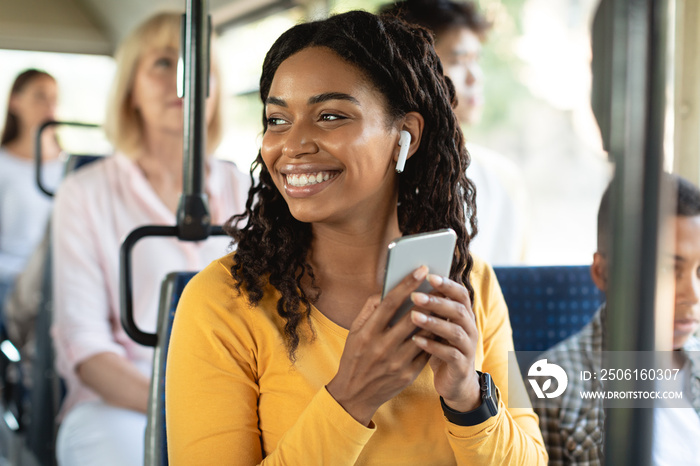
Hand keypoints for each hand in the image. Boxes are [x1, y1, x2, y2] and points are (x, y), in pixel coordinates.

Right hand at [326, 266, 431, 425]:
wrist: (354, 395)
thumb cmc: (355, 357)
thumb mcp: (354, 332)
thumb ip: (369, 309)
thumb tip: (384, 289)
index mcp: (368, 333)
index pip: (390, 302)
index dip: (407, 284)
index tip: (421, 269)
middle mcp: (382, 347)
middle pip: (411, 317)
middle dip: (428, 297)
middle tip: (441, 282)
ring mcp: (397, 362)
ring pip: (423, 334)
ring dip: (436, 316)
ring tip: (445, 300)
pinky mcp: (408, 374)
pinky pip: (427, 351)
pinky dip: (435, 337)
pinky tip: (442, 325)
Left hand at [409, 274, 480, 411]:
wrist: (454, 383)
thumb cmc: (439, 348)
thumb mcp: (436, 327)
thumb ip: (429, 310)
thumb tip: (407, 288)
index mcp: (464, 315)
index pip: (461, 294)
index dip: (447, 284)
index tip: (429, 275)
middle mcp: (470, 328)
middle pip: (459, 310)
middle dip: (437, 301)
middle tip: (415, 296)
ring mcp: (468, 347)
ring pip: (456, 331)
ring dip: (434, 322)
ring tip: (413, 316)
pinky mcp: (461, 366)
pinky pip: (450, 354)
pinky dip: (433, 346)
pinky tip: (416, 340)